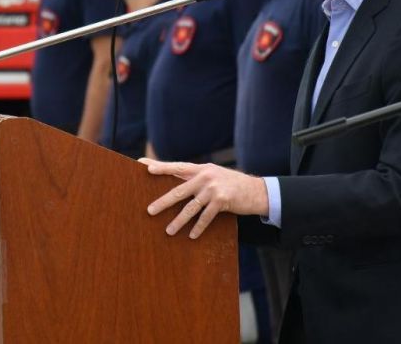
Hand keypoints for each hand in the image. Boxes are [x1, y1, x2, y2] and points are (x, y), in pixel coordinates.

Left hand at [140, 158, 268, 238]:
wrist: (257, 190)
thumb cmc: (232, 184)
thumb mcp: (215, 175)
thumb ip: (198, 178)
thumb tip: (179, 188)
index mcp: (201, 169)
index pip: (177, 167)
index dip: (161, 167)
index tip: (143, 165)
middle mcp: (206, 176)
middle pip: (179, 191)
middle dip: (163, 202)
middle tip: (149, 210)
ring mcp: (213, 188)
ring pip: (191, 207)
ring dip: (179, 220)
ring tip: (168, 231)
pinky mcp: (222, 201)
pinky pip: (206, 216)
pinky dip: (198, 227)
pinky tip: (191, 236)